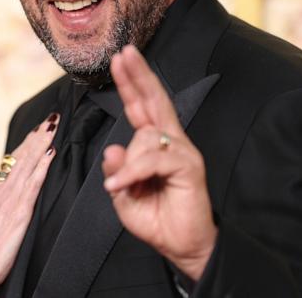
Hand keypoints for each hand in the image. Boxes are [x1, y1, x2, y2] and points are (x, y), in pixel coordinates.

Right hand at [0, 115, 57, 297]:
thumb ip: (2, 210)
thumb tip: (9, 202)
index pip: (14, 163)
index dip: (28, 145)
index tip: (38, 129)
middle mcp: (2, 192)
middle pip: (22, 157)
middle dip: (37, 136)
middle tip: (51, 117)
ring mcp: (11, 200)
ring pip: (28, 164)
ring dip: (42, 143)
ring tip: (53, 126)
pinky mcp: (20, 211)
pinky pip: (34, 184)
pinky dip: (42, 166)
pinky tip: (51, 154)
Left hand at [101, 46, 216, 281]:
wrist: (183, 248)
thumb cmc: (158, 220)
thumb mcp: (124, 196)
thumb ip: (117, 172)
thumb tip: (112, 149)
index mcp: (154, 145)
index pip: (141, 107)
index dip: (131, 83)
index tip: (120, 58)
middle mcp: (170, 142)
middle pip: (154, 100)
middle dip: (139, 75)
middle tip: (124, 52)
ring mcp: (182, 152)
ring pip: (144, 138)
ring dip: (128, 164)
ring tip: (124, 188)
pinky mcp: (189, 166)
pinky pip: (152, 159)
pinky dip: (133, 172)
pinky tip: (122, 186)